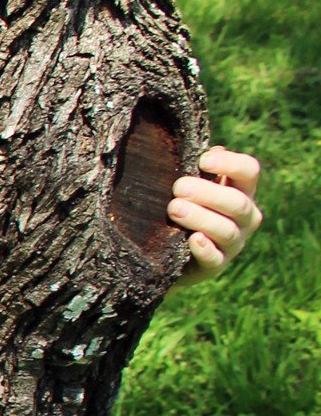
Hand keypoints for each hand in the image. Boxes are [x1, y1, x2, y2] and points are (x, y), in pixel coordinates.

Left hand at [169, 146, 261, 285]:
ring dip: (200, 218)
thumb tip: (205, 150)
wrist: (167, 252)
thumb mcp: (190, 187)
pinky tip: (191, 239)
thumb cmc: (183, 208)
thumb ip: (197, 170)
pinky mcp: (216, 265)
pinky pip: (214, 259)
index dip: (230, 163)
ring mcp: (234, 243)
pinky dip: (204, 249)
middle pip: (237, 202)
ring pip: (226, 230)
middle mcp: (245, 217)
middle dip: (208, 193)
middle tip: (178, 187)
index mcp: (242, 191)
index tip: (203, 160)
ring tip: (174, 208)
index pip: (250, 171)